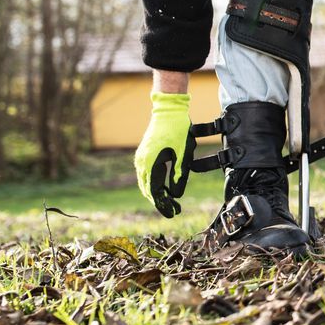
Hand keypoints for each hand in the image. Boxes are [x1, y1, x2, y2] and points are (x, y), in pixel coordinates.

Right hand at [134, 92, 194, 217]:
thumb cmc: (178, 130)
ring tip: (171, 203)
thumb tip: (176, 194)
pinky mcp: (144, 154)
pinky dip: (154, 185)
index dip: (164, 204)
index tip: (173, 213)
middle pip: (149, 190)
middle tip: (175, 211)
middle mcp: (142, 162)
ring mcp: (141, 158)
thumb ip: (179, 174)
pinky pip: (146, 175)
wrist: (168, 110)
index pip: (155, 191)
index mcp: (151, 162)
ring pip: (146, 183)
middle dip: (162, 202)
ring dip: (158, 194)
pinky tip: (165, 189)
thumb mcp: (184, 153)